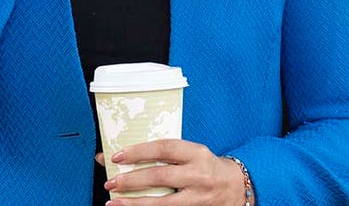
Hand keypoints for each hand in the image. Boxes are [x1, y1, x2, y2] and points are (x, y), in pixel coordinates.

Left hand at [101, 139, 249, 204]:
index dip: (139, 151)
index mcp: (198, 153)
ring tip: (113, 202)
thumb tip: (126, 155)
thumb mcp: (192, 154)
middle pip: (160, 176)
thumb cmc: (208, 167)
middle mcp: (199, 175)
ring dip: (134, 203)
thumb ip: (164, 154)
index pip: (164, 149)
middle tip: (110, 182)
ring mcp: (198, 198)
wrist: (237, 188)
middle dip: (131, 180)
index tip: (118, 156)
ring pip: (162, 203)